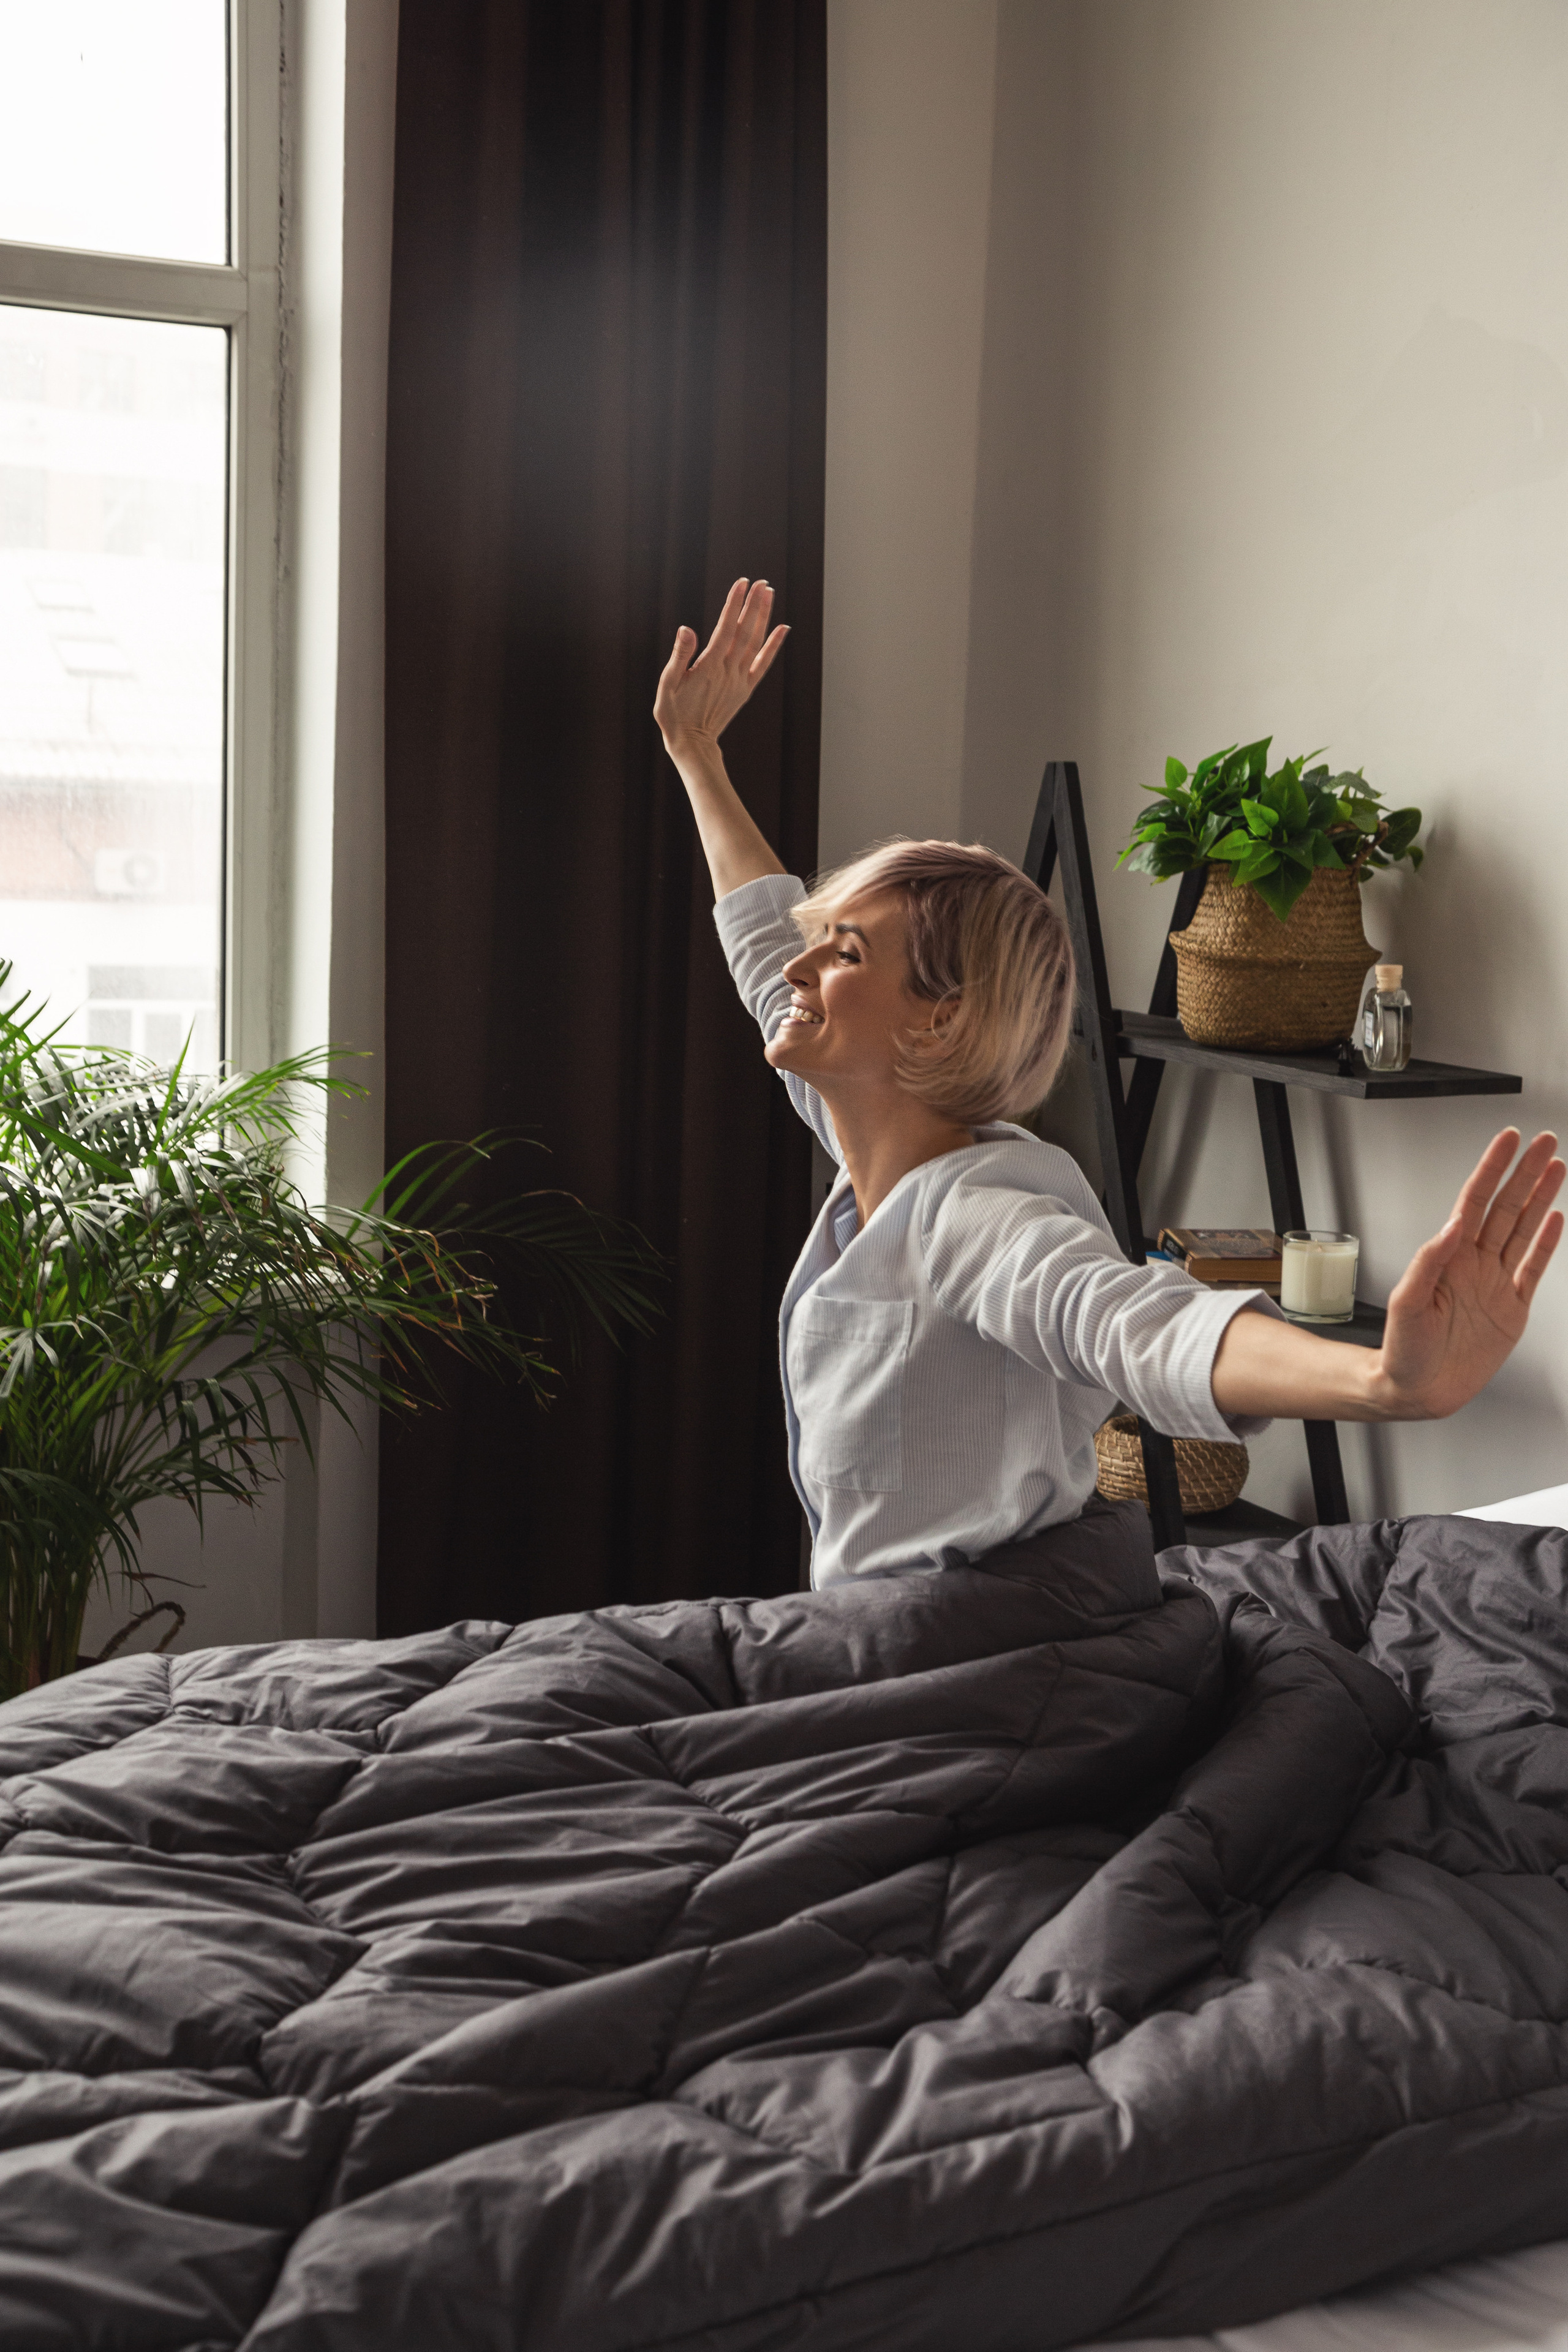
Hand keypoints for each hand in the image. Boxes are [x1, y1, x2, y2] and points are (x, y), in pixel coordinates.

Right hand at [653, 578, 788, 749]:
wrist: (692, 743)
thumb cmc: (673, 715)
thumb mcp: (667, 685)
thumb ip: (679, 656)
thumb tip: (687, 629)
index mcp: (709, 667)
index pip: (725, 628)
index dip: (734, 604)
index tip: (742, 583)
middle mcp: (728, 671)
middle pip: (744, 631)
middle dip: (753, 605)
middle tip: (762, 582)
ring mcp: (739, 680)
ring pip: (755, 643)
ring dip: (763, 617)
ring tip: (769, 594)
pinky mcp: (745, 690)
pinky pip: (763, 664)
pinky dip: (774, 646)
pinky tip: (782, 629)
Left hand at [1372, 1128, 1564, 1417]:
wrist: (1417, 1390)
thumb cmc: (1403, 1348)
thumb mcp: (1408, 1303)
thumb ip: (1429, 1261)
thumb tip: (1453, 1226)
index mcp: (1448, 1257)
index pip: (1475, 1202)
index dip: (1492, 1169)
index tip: (1507, 1141)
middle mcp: (1474, 1264)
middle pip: (1506, 1207)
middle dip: (1524, 1173)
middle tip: (1543, 1142)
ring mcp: (1495, 1283)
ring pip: (1523, 1230)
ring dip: (1541, 1198)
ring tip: (1556, 1167)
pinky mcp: (1512, 1308)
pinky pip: (1532, 1268)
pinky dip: (1546, 1243)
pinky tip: (1556, 1217)